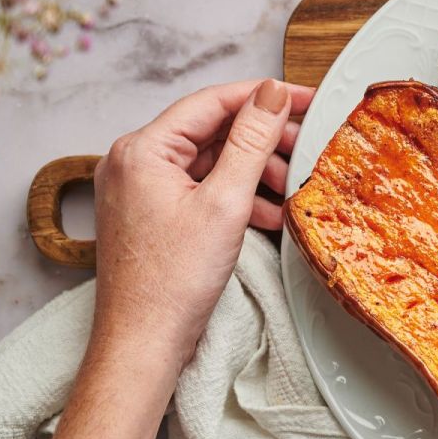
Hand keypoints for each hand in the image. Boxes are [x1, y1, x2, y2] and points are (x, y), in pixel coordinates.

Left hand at [88, 79, 315, 375]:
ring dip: (252, 171)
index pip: (212, 102)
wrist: (142, 343)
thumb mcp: (225, 203)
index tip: (305, 99)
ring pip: (208, 161)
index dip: (264, 98)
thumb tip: (271, 95)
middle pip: (210, 131)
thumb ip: (251, 142)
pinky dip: (234, 195)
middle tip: (304, 149)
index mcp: (142, 149)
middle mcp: (133, 162)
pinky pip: (199, 188)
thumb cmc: (171, 283)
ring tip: (288, 189)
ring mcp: (138, 189)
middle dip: (262, 141)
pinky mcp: (149, 214)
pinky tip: (265, 213)